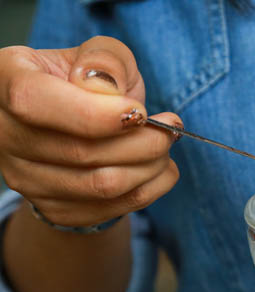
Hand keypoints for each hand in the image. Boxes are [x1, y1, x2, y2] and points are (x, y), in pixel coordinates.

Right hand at [0, 36, 180, 226]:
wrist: (77, 123)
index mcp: (5, 80)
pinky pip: (112, 209)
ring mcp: (24, 177)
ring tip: (167, 145)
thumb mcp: (98, 55)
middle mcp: (5, 133)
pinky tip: (160, 169)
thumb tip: (107, 88)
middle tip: (172, 128)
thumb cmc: (87, 80)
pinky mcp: (53, 207)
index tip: (140, 111)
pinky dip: (150, 189)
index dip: (94, 113)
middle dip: (143, 141)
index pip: (35, 102)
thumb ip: (106, 60)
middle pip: (80, 151)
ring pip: (101, 185)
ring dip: (151, 167)